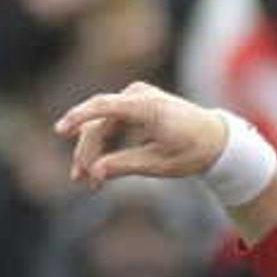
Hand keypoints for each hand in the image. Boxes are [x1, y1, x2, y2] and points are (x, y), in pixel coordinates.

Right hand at [55, 81, 229, 188]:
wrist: (215, 139)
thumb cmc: (192, 151)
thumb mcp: (160, 164)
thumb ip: (125, 166)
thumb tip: (95, 173)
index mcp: (148, 106)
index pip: (105, 106)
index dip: (79, 117)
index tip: (60, 130)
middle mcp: (138, 96)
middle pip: (99, 122)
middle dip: (86, 151)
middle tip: (79, 179)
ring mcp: (135, 99)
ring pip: (102, 125)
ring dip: (92, 151)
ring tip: (86, 181)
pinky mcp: (133, 107)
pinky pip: (110, 124)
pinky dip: (103, 145)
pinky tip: (96, 169)